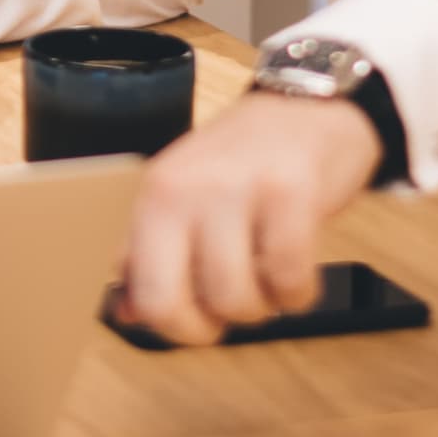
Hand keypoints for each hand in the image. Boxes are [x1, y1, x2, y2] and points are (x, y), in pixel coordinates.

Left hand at [113, 91, 383, 346]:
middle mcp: (186, 189)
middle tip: (237, 306)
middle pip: (177, 304)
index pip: (141, 292)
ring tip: (270, 279)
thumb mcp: (185, 198)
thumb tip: (127, 313)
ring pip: (235, 298)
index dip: (172, 326)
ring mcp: (237, 188)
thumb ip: (152, 252)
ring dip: (262, 307)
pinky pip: (289, 277)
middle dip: (211, 326)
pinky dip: (298, 293)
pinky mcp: (291, 191)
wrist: (310, 109)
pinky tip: (298, 275)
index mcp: (154, 196)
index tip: (199, 319)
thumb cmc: (245, 164)